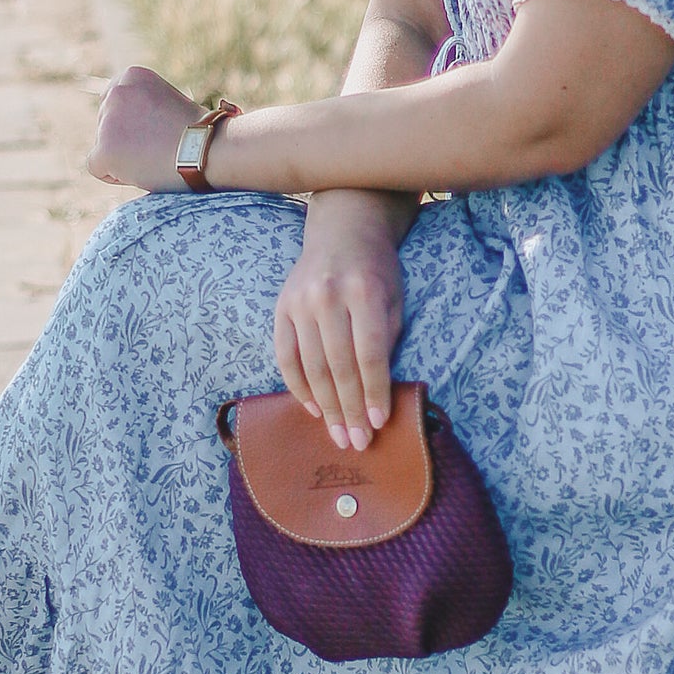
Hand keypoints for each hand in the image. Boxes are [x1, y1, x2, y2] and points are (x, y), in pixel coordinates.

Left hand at [88, 67, 204, 190]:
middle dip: (125, 140)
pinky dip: (114, 175)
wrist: (210, 149)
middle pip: (105, 124)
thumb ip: (143, 107)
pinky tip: (142, 170)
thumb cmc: (199, 132)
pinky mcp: (104, 148)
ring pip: (103, 146)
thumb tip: (127, 126)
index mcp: (133, 75)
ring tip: (156, 157)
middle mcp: (116, 91)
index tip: (153, 131)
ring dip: (123, 157)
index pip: (114, 104)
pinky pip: (97, 167)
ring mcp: (107, 120)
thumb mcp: (168, 103)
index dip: (132, 123)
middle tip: (157, 147)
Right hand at [274, 193, 405, 446]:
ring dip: (326, 407)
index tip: (379, 423)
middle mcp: (327, 295)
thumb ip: (384, 340)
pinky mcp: (281, 308)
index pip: (369, 353)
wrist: (343, 231)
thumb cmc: (377, 271)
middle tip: (358, 442)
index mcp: (363, 291)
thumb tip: (376, 395)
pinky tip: (313, 409)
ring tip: (339, 435)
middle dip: (349, 409)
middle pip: (338, 365)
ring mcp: (299, 302)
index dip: (374, 391)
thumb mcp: (393, 299)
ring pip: (311, 366)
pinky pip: (285, 356)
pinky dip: (298, 386)